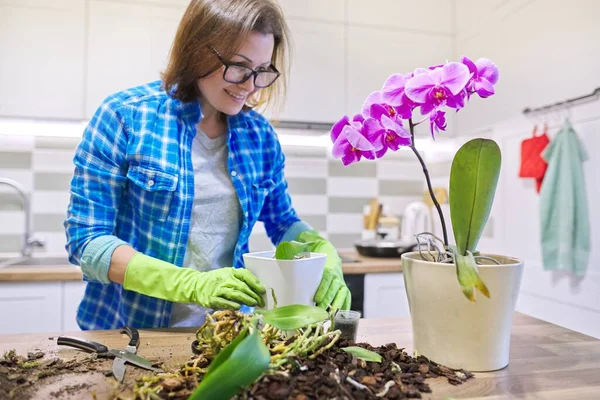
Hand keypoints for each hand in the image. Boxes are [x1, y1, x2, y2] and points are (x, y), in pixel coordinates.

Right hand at [123, 253, 265, 309]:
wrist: (195, 285)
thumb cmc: (216, 280)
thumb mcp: (228, 274)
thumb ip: (241, 279)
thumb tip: (258, 288)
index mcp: (230, 272)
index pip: (245, 275)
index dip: (255, 283)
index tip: (263, 290)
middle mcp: (225, 279)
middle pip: (242, 287)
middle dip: (253, 295)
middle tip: (261, 301)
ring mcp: (218, 289)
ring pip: (235, 294)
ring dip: (246, 300)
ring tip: (254, 304)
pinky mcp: (212, 298)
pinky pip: (224, 302)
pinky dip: (232, 304)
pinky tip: (239, 306)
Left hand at [296, 230, 351, 309]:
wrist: (328, 251)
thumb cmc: (313, 255)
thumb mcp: (304, 252)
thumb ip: (295, 254)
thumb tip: (280, 254)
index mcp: (327, 265)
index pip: (327, 277)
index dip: (323, 288)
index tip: (316, 298)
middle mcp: (336, 274)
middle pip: (334, 288)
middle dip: (327, 300)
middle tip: (319, 309)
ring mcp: (341, 281)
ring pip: (342, 294)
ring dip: (336, 305)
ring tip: (327, 316)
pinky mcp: (343, 287)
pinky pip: (347, 298)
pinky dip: (344, 307)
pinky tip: (338, 316)